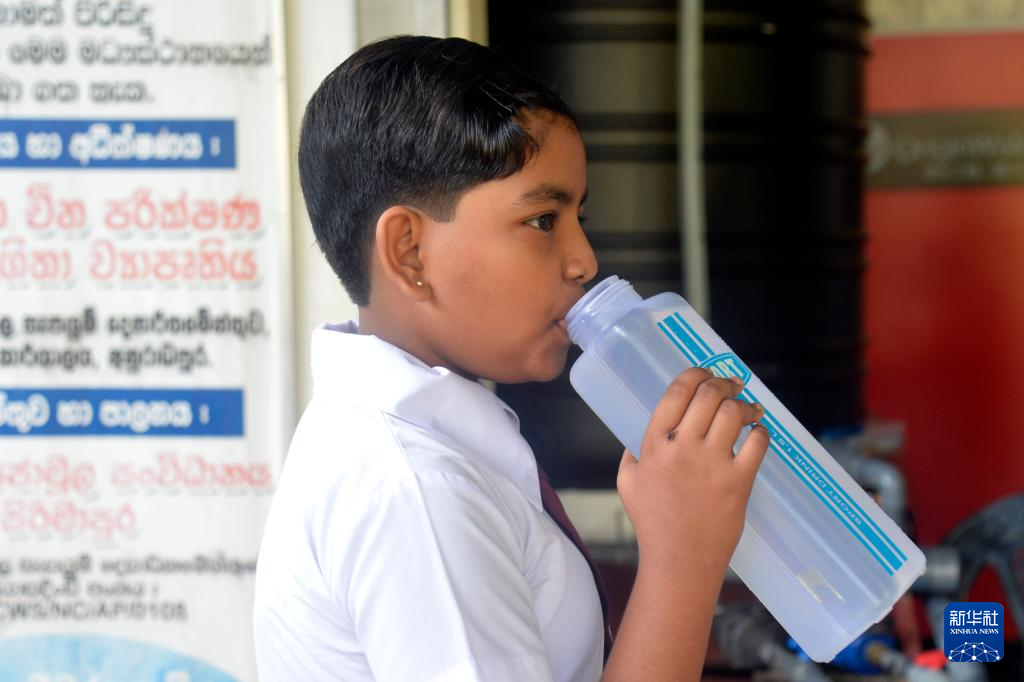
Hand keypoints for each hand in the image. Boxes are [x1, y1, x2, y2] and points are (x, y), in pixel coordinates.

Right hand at [617, 367, 769, 574]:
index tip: (705, 373)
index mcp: (654, 444)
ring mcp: (712, 464)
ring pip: (733, 413)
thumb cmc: (653, 524)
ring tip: (748, 408)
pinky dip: (761, 432)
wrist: (679, 560)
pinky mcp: (738, 481)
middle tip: (731, 385)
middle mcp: (682, 448)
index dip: (695, 374)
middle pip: (708, 395)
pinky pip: (757, 444)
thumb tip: (638, 442)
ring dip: (744, 404)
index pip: (677, 392)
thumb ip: (631, 457)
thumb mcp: (628, 483)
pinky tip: (758, 433)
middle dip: (723, 383)